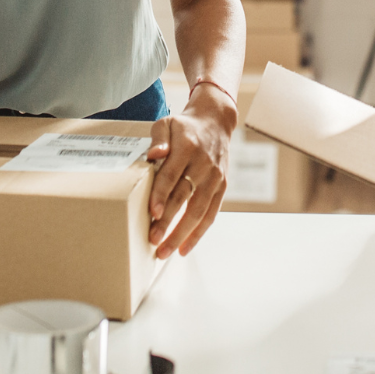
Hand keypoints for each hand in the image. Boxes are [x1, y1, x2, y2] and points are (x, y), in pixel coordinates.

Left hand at [143, 83, 236, 257]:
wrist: (215, 122)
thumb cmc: (184, 127)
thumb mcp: (167, 123)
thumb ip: (158, 138)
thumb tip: (154, 155)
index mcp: (187, 147)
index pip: (172, 174)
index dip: (161, 194)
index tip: (152, 213)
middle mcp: (204, 164)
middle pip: (184, 197)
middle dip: (168, 221)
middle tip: (153, 240)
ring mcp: (215, 177)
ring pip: (199, 211)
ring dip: (182, 234)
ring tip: (165, 251)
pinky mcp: (222, 186)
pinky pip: (211, 214)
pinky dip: (199, 233)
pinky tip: (185, 248)